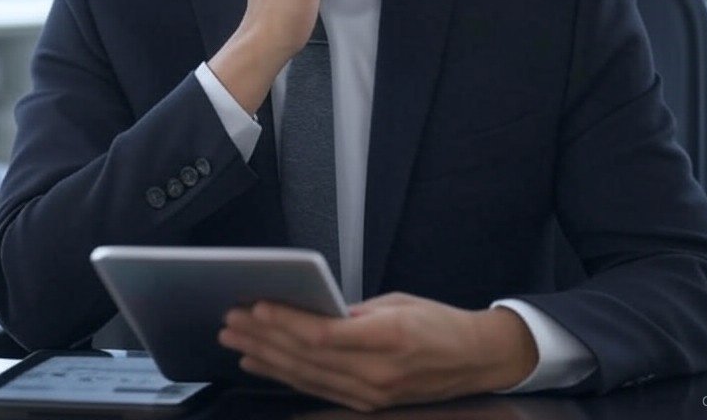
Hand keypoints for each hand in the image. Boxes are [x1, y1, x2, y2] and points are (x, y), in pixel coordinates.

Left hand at [218, 292, 537, 411]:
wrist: (475, 360)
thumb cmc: (439, 322)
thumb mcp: (397, 303)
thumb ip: (353, 310)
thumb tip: (311, 308)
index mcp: (387, 339)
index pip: (323, 334)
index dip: (285, 321)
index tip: (255, 306)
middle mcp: (376, 373)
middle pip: (306, 357)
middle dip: (263, 337)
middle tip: (230, 320)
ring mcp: (370, 394)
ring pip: (305, 376)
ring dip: (265, 357)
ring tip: (235, 340)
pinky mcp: (367, 403)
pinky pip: (316, 388)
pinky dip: (284, 375)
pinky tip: (261, 362)